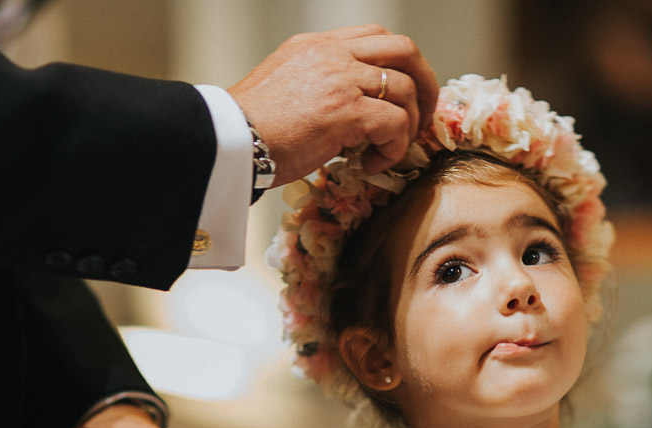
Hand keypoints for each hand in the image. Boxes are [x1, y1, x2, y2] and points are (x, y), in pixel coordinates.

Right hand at [229, 24, 438, 183]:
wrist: (226, 141)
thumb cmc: (245, 129)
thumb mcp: (281, 88)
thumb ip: (316, 88)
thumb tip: (346, 118)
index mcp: (316, 45)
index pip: (375, 37)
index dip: (401, 65)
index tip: (404, 95)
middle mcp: (331, 53)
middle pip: (404, 49)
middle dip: (425, 84)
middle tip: (421, 118)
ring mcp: (341, 79)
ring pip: (405, 89)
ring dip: (408, 125)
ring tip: (388, 151)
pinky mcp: (346, 110)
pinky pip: (394, 124)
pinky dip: (394, 148)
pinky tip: (372, 165)